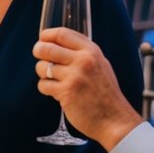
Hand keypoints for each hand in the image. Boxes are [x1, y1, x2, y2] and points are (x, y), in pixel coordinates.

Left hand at [33, 27, 142, 149]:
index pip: (62, 33)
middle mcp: (83, 60)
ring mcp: (74, 76)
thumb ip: (81, 53)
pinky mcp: (66, 92)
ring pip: (42, 67)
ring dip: (43, 74)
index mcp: (92, 51)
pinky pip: (43, 85)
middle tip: (41, 59)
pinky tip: (58, 93)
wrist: (114, 119)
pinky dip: (46, 89)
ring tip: (54, 80)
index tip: (42, 40)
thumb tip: (54, 44)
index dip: (46, 35)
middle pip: (45, 48)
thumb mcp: (100, 65)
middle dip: (38, 52)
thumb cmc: (105, 93)